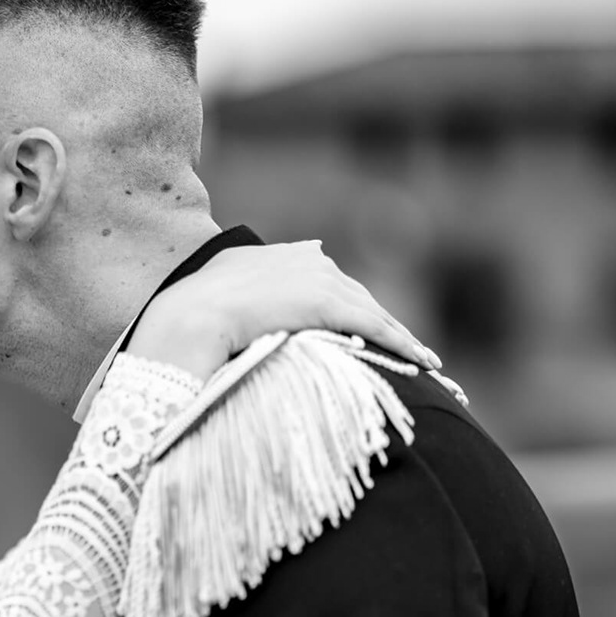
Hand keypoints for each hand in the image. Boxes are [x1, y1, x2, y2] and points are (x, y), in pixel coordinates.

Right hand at [127, 239, 437, 381]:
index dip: (351, 308)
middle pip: (358, 296)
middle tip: (407, 347)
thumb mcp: (222, 286)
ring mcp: (321, 278)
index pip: (331, 283)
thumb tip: (250, 291)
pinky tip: (422, 361)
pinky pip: (375, 326)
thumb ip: (247, 280)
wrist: (192, 315)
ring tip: (424, 359)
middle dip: (383, 322)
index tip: (365, 328)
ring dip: (401, 337)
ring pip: (373, 312)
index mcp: (285, 255)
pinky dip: (402, 343)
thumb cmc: (195, 310)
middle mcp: (309, 259)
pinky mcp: (330, 302)